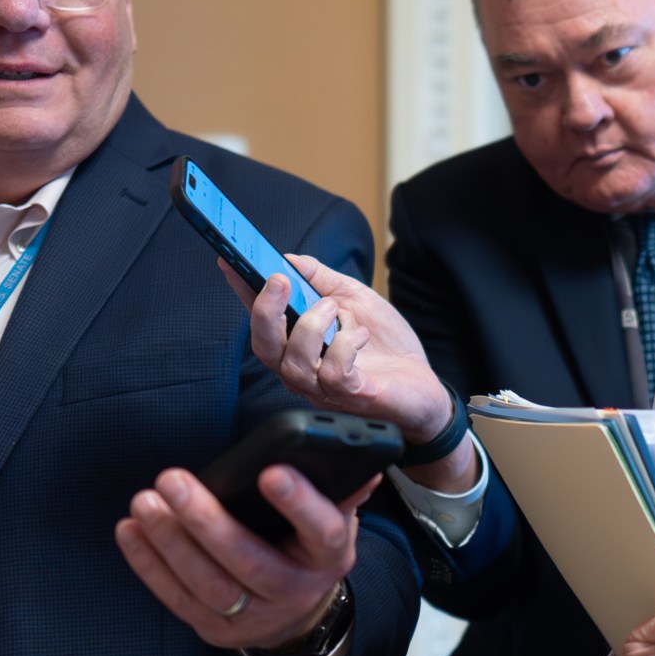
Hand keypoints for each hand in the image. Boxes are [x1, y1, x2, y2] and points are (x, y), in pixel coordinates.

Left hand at [115, 464, 380, 651]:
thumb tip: (363, 462)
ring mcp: (256, 618)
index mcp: (330, 556)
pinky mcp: (218, 630)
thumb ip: (341, 489)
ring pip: (209, 585)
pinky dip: (149, 566)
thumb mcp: (335, 516)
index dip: (298, 503)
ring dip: (170, 543)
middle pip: (249, 561)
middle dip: (207, 521)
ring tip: (145, 502)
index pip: (322, 531)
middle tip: (172, 480)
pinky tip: (130, 531)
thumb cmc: (309, 545)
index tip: (270, 471)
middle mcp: (296, 591)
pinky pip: (178, 600)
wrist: (300, 612)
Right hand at [221, 255, 476, 491]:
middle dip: (264, 311)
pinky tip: (360, 335)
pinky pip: (334, 375)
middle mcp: (304, 369)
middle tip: (278, 281)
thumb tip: (291, 258)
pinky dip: (345, 346)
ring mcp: (324, 388)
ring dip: (311, 326)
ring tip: (334, 308)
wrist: (424, 387)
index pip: (262, 319)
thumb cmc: (386, 346)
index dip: (243, 292)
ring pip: (294, 362)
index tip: (230, 262)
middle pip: (264, 347)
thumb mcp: (356, 300)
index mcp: (299, 344)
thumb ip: (324, 281)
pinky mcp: (352, 396)